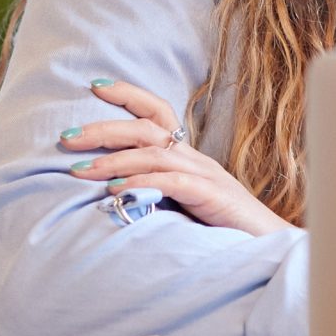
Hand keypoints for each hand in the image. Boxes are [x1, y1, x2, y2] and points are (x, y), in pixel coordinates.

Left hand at [58, 79, 296, 237]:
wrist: (270, 248)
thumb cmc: (225, 231)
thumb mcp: (185, 207)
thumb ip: (157, 194)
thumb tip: (113, 192)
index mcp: (190, 157)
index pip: (158, 114)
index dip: (128, 95)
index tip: (94, 87)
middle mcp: (197, 159)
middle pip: (147, 128)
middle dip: (103, 129)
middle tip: (66, 137)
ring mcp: (206, 175)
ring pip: (154, 152)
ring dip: (113, 159)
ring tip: (80, 170)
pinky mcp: (211, 196)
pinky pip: (172, 182)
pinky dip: (142, 182)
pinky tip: (117, 189)